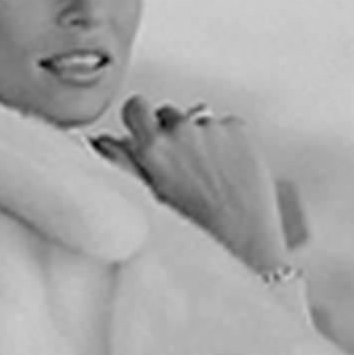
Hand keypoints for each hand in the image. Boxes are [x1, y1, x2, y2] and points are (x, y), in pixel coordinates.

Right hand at [111, 96, 292, 272]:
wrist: (244, 246)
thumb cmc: (197, 235)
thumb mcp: (145, 203)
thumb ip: (125, 167)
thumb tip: (108, 144)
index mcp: (152, 148)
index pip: (134, 108)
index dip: (138, 122)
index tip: (142, 133)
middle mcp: (181, 132)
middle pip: (165, 112)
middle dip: (167, 130)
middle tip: (176, 160)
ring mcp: (213, 129)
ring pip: (197, 120)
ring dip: (197, 137)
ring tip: (206, 173)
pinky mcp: (240, 131)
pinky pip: (227, 127)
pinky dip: (227, 142)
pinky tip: (229, 171)